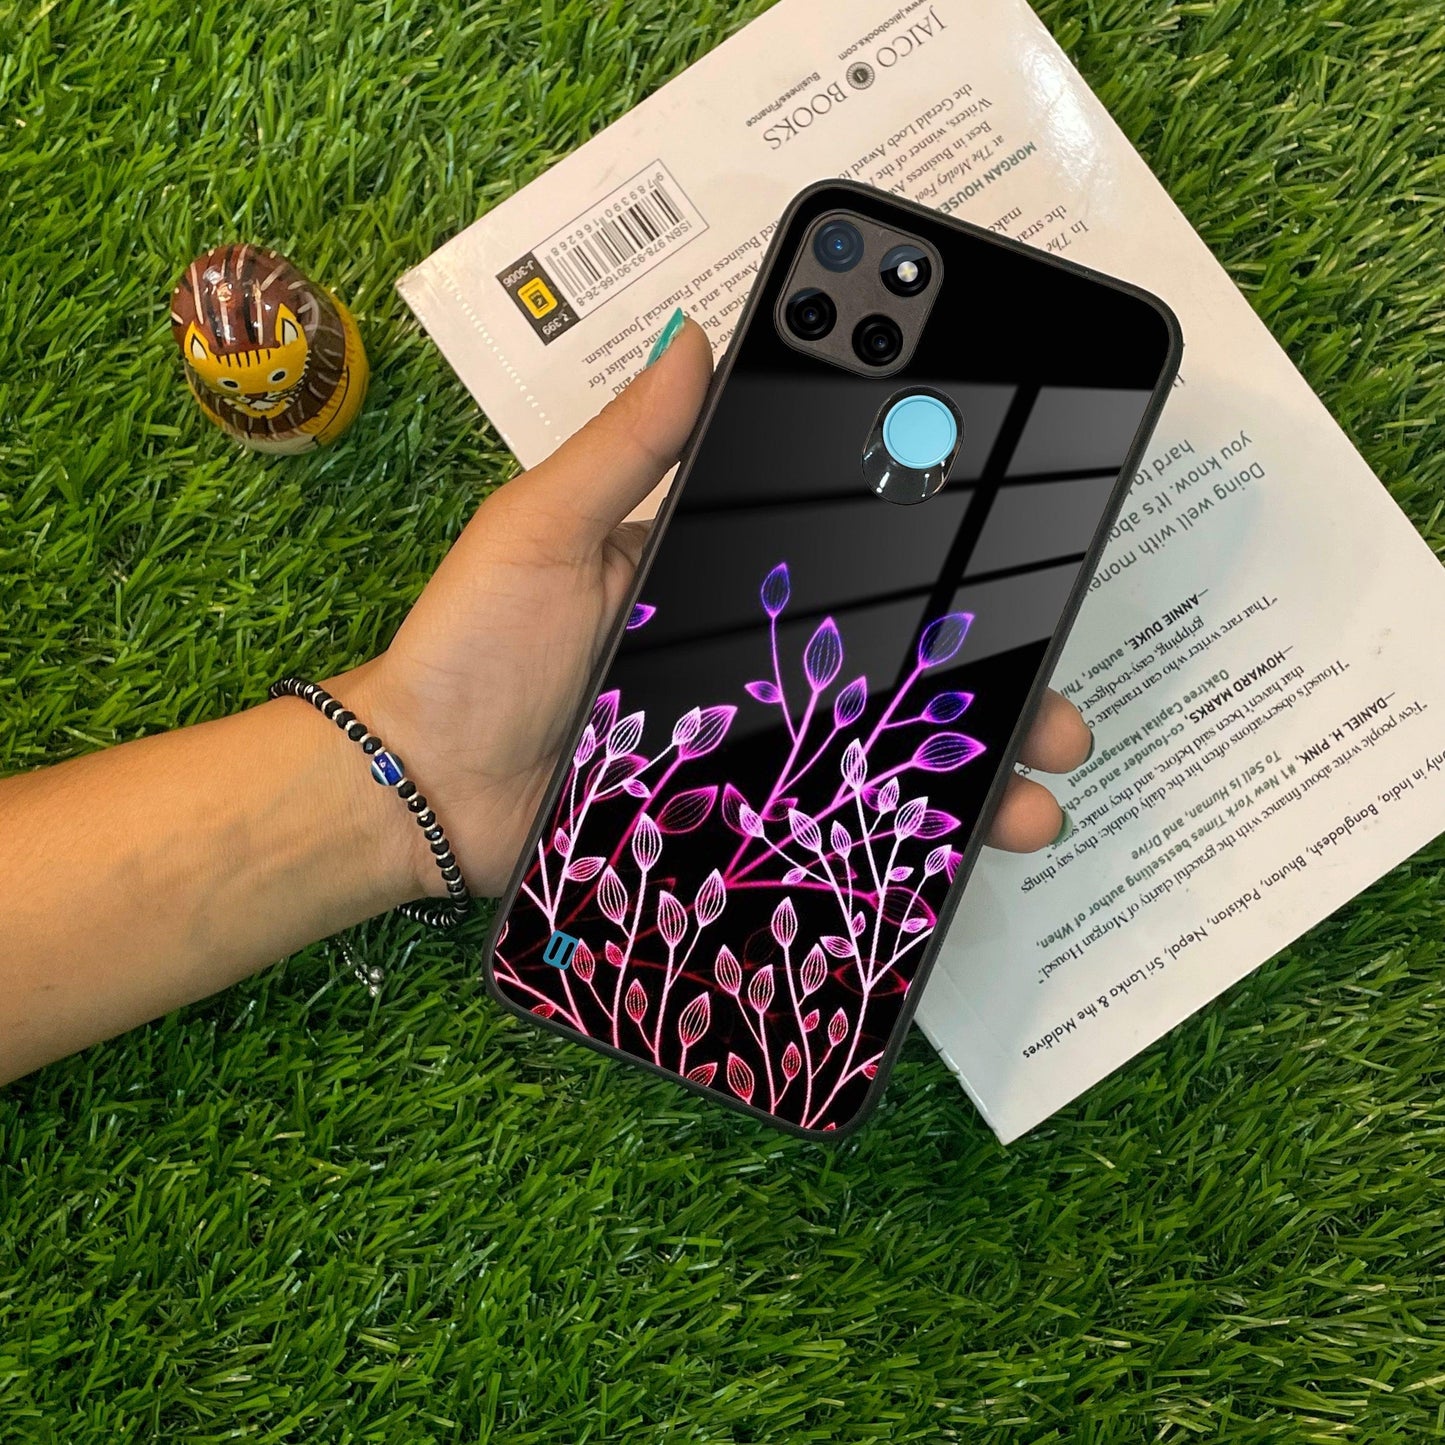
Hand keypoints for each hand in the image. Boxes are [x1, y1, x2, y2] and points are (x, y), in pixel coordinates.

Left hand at [338, 319, 1090, 898]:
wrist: (422, 793)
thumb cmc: (472, 650)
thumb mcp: (542, 529)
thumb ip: (623, 449)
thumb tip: (695, 337)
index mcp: (709, 571)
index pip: (840, 547)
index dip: (927, 540)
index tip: (1009, 526)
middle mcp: (746, 653)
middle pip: (886, 652)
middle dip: (984, 667)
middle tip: (1057, 684)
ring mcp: (747, 740)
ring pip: (879, 744)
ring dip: (970, 759)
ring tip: (1040, 776)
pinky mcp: (735, 813)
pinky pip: (832, 819)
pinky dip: (903, 833)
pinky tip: (968, 845)